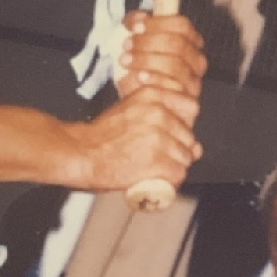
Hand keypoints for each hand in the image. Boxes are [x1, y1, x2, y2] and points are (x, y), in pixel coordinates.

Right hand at [64, 85, 201, 191]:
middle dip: (179, 148)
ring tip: (157, 169)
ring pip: (185, 156)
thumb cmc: (102, 135)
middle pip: (189, 136)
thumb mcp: (132, 110)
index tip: (174, 134)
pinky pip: (178, 173)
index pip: (191, 106)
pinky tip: (159, 180)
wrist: (80, 152)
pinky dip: (171, 181)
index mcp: (153, 95)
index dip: (184, 124)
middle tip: (159, 156)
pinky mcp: (156, 161)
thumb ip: (162, 119)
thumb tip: (196, 146)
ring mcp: (159, 137)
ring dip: (174, 166)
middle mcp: (159, 113)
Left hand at [117, 12, 206, 98]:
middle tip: (127, 45)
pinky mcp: (188, 101)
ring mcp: (193, 82)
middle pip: (177, 44)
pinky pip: (173, 87)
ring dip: (147, 60)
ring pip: (175, 64)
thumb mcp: (136, 42)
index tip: (136, 27)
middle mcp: (196, 61)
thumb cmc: (139, 69)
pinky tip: (139, 76)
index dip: (158, 24)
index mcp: (190, 42)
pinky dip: (154, 79)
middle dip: (148, 42)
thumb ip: (137, 24)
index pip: (182, 26)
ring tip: (126, 60)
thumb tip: (138, 18)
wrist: (139, 102)